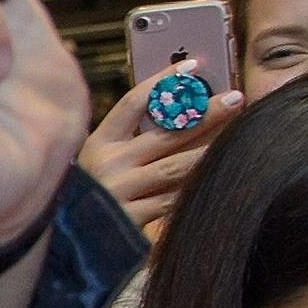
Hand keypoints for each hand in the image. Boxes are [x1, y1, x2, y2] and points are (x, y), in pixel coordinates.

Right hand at [77, 71, 227, 246]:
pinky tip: (219, 174)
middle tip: (235, 98)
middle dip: (205, 113)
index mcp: (98, 144)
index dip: (165, 81)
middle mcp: (108, 165)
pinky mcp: (133, 220)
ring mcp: (120, 193)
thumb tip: (184, 108)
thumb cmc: (93, 192)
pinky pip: (174, 200)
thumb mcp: (101, 160)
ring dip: (210, 150)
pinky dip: (197, 186)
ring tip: (240, 136)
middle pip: (166, 133)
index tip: (193, 66)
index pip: (134, 103)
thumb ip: (132, 138)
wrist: (68, 241)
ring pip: (177, 168)